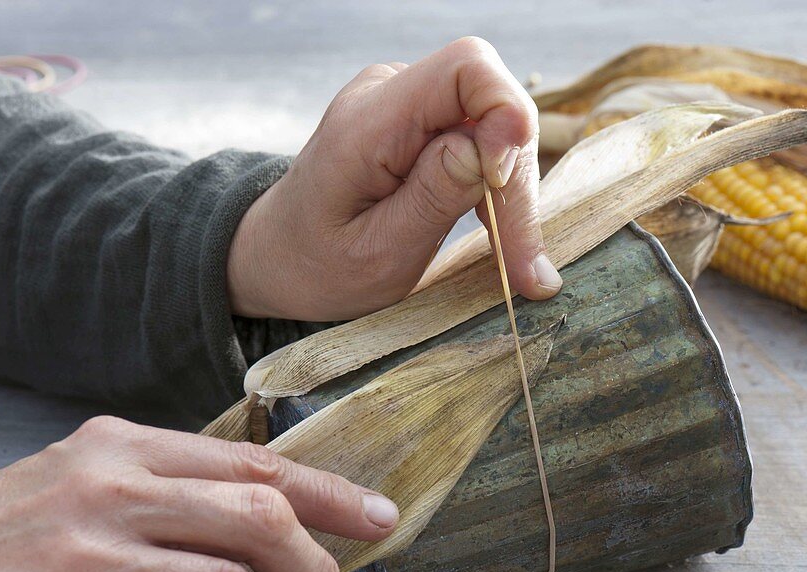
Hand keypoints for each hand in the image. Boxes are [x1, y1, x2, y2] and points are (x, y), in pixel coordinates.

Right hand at [0, 416, 396, 571]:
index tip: (378, 521)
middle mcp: (112, 491)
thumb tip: (272, 515)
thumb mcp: (85, 477)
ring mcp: (86, 561)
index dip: (329, 495)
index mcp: (127, 448)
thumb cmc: (10, 532)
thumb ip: (170, 485)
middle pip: (256, 519)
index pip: (255, 465)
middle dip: (317, 570)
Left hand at [227, 36, 560, 321]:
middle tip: (528, 267)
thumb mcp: (376, 254)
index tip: (502, 186)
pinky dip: (500, 193)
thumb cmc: (318, 265)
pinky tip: (505, 242)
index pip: (465, 68)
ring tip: (521, 268)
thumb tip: (493, 146)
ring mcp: (407, 107)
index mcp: (369, 122)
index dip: (505, 115)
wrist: (279, 259)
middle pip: (491, 104)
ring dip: (516, 196)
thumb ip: (433, 196)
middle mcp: (389, 96)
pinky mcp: (421, 126)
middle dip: (518, 182)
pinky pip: (482, 144)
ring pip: (496, 128)